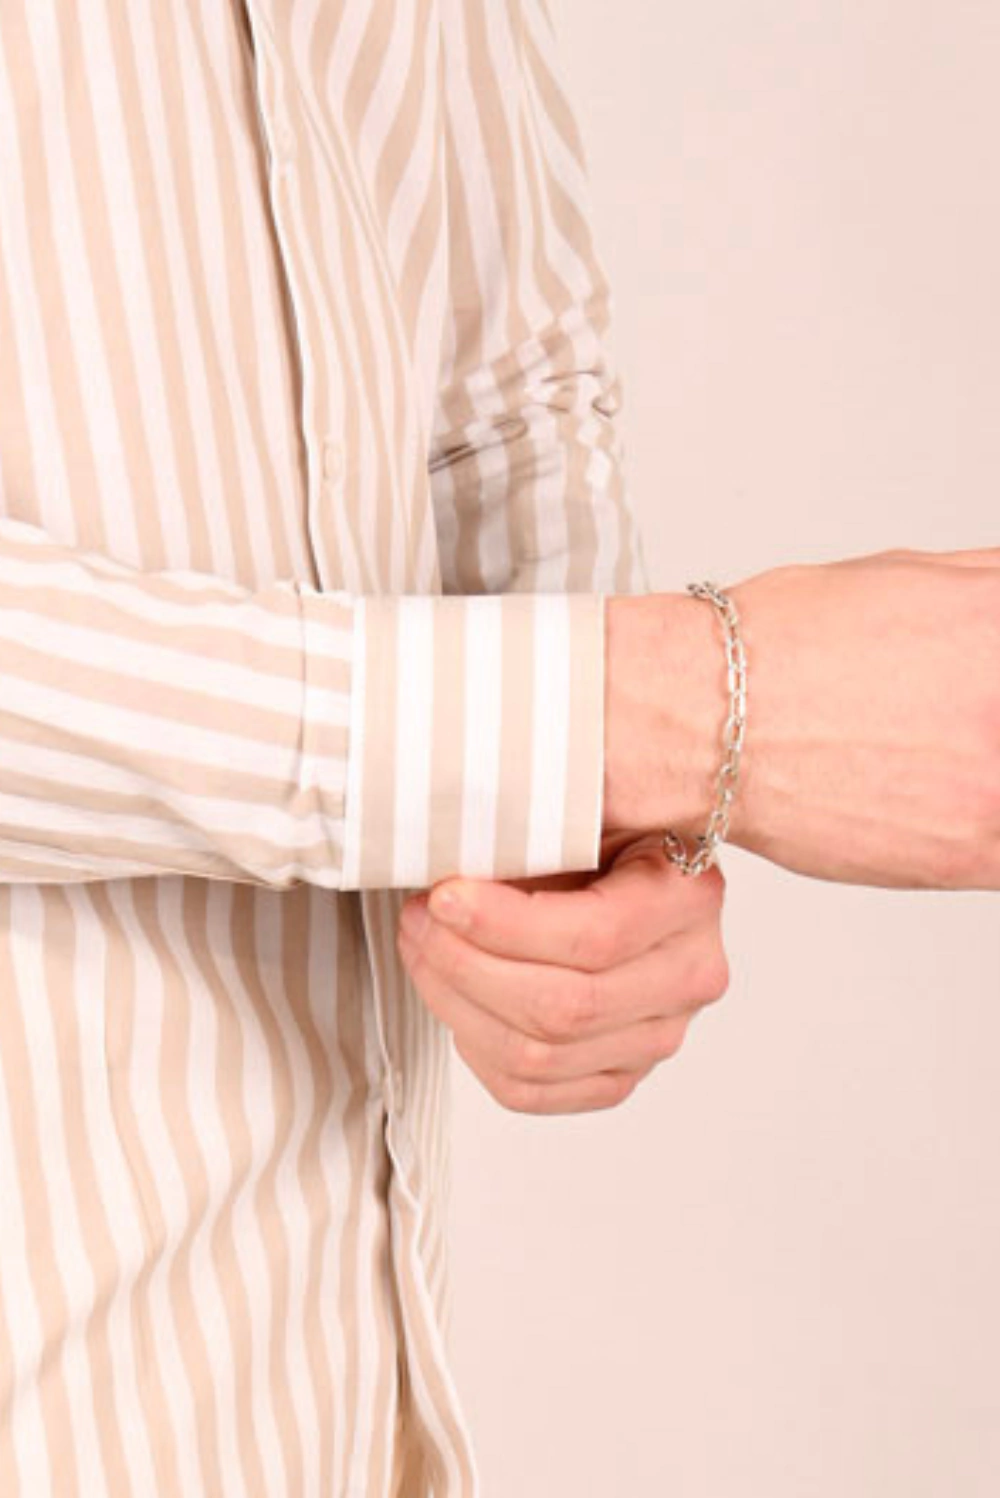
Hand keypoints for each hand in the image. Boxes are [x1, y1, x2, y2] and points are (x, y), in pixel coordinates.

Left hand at [396, 832, 729, 1114]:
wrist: (643, 874)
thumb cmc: (607, 835)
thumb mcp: (589, 807)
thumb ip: (540, 823)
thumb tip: (452, 843)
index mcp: (688, 900)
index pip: (595, 937)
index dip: (504, 925)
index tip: (443, 896)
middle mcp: (688, 978)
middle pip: (563, 1008)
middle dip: (466, 965)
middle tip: (418, 919)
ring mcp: (658, 1037)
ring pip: (539, 1057)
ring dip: (458, 1005)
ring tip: (422, 949)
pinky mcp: (620, 1072)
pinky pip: (533, 1092)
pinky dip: (477, 1051)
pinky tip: (456, 1000)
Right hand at [605, 547, 999, 889]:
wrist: (704, 723)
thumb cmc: (783, 648)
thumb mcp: (918, 576)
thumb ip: (994, 589)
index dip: (998, 685)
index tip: (990, 691)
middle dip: (986, 724)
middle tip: (963, 724)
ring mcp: (999, 785)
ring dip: (984, 778)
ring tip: (945, 755)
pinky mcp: (974, 855)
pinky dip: (987, 825)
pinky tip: (951, 799)